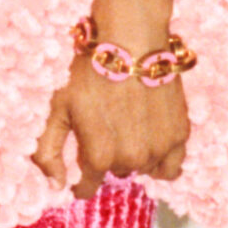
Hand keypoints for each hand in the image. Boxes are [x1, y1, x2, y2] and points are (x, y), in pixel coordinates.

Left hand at [31, 52, 189, 200]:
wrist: (131, 40)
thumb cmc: (91, 71)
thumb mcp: (58, 107)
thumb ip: (48, 151)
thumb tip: (56, 186)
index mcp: (99, 156)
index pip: (88, 187)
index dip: (81, 180)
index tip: (82, 168)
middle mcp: (131, 159)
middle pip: (115, 173)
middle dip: (108, 157)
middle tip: (106, 128)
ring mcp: (158, 149)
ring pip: (142, 169)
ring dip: (134, 156)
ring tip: (128, 127)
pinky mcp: (180, 135)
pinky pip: (171, 167)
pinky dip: (161, 160)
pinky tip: (150, 142)